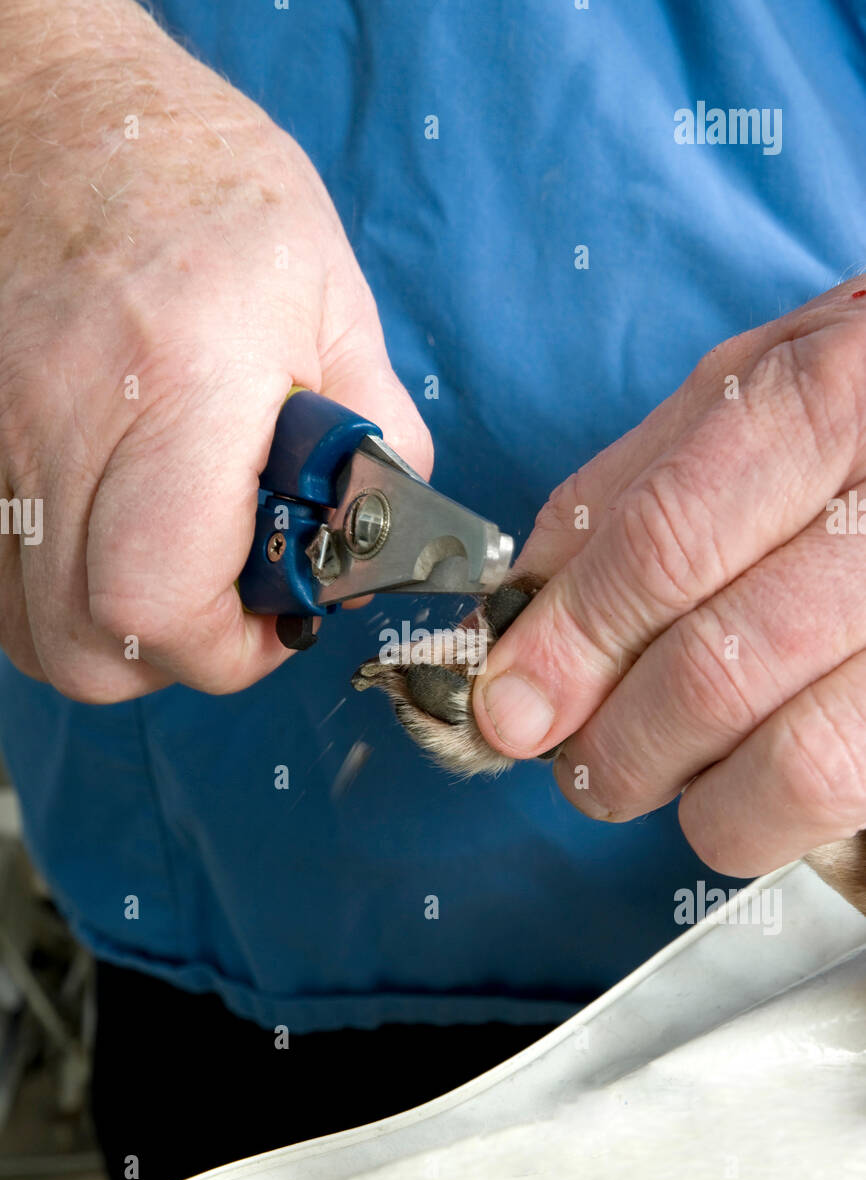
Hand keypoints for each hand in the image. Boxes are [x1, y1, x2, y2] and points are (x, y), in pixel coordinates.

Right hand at [0, 0, 430, 699]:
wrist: (38, 106)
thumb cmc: (193, 181)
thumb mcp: (322, 289)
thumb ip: (371, 421)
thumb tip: (389, 522)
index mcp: (177, 387)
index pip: (160, 605)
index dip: (229, 648)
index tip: (275, 617)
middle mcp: (58, 429)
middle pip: (88, 648)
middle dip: (174, 654)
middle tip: (224, 594)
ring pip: (32, 630)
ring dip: (110, 632)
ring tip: (164, 557)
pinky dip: (52, 588)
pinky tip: (100, 533)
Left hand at [472, 279, 865, 875]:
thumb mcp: (754, 389)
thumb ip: (628, 487)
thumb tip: (526, 608)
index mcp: (837, 394)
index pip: (666, 542)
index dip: (572, 643)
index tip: (510, 707)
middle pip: (720, 666)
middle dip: (618, 745)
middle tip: (584, 767)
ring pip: (805, 762)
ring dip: (703, 804)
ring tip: (671, 787)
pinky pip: (860, 797)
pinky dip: (786, 816)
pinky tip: (760, 783)